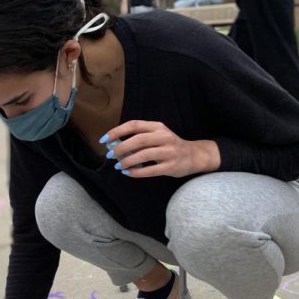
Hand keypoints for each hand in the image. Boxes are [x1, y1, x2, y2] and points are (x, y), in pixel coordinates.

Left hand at [102, 120, 220, 177]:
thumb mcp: (157, 136)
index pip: (134, 125)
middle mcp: (164, 137)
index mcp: (157, 127)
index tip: (104, 139)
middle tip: (111, 155)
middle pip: (138, 140)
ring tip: (118, 166)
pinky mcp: (171, 166)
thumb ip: (139, 138)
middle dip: (121, 148)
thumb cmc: (169, 146)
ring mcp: (169, 152)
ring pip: (144, 155)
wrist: (194, 155)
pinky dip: (137, 172)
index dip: (117, 131)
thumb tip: (114, 145)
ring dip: (128, 161)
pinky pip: (151, 170)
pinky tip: (128, 173)